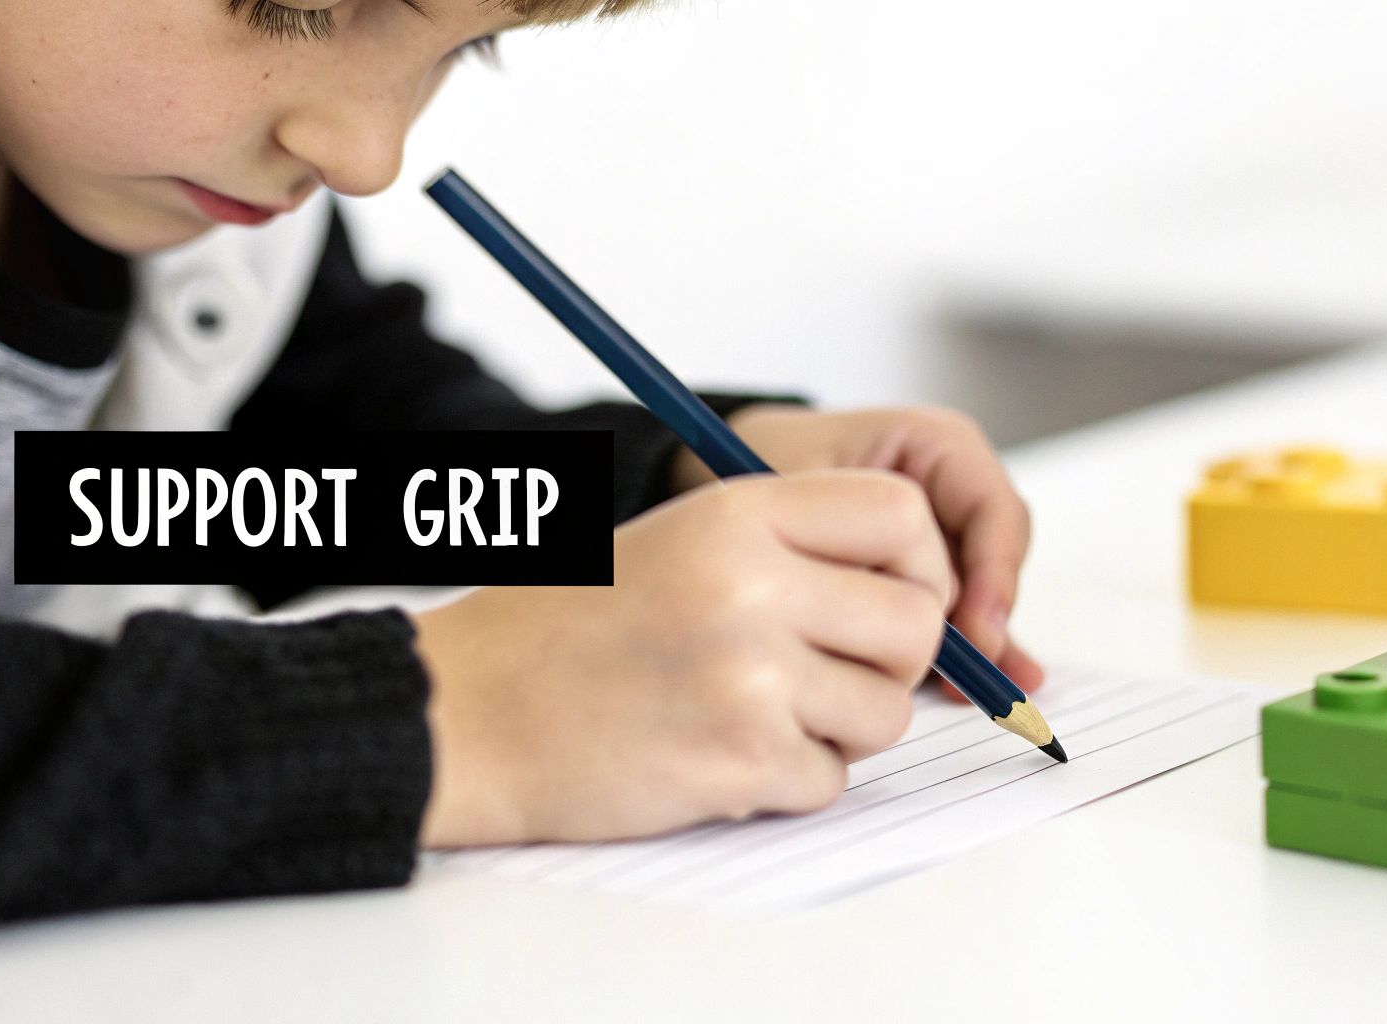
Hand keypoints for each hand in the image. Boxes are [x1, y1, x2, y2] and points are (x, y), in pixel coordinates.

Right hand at [412, 470, 951, 847]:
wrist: (468, 711)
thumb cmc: (566, 626)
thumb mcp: (678, 539)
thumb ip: (791, 548)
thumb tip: (916, 592)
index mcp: (738, 512)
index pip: (902, 514)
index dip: (918, 564)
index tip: (889, 599)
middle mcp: (753, 584)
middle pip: (915, 624)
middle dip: (889, 662)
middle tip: (828, 675)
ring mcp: (750, 676)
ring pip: (886, 713)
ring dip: (840, 729)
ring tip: (760, 716)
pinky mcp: (740, 761)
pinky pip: (830, 781)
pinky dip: (790, 782)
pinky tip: (721, 756)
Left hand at [672, 404, 1043, 697]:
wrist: (727, 479)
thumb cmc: (766, 470)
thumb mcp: (809, 497)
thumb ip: (868, 550)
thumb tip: (932, 614)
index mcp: (937, 446)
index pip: (995, 510)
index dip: (995, 574)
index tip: (977, 631)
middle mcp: (952, 488)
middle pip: (996, 561)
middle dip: (985, 620)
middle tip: (967, 675)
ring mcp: (943, 535)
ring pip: (981, 596)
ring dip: (977, 647)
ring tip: (975, 694)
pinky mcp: (927, 576)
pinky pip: (956, 617)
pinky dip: (958, 656)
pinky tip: (963, 692)